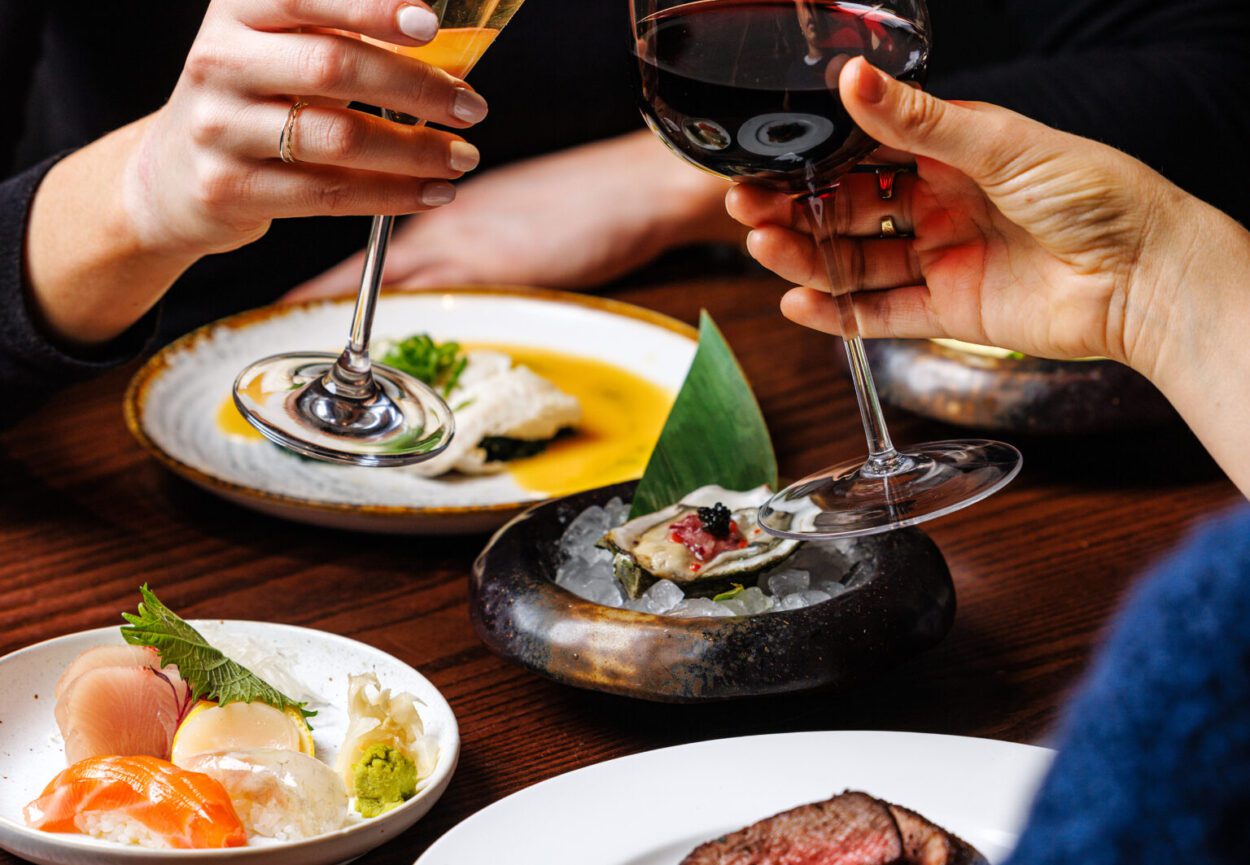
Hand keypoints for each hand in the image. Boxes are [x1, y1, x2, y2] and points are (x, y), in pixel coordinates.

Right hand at [125, 0, 488, 257]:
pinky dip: (393, 194)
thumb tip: (440, 41)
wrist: (171, 175)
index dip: (370, 7)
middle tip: (472, 105)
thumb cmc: (254, 99)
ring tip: (462, 156)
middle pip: (333, 68)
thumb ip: (343, 35)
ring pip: (336, 138)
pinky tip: (432, 192)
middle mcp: (220, 62)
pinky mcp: (229, 188)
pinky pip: (328, 194)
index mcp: (238, 11)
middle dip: (417, 88)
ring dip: (416, 150)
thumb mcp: (280, 47)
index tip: (429, 24)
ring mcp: (220, 128)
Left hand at [286, 130, 742, 299]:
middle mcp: (449, 221)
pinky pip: (434, 299)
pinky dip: (404, 319)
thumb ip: (478, 225)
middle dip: (325, 290)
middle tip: (279, 313)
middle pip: (369, 259)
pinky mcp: (497, 268)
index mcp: (451, 202)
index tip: (295, 279)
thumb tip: (452, 247)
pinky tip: (382, 342)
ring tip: (308, 335)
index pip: (374, 224)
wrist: (636, 184)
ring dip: (353, 306)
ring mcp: (469, 243)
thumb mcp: (518, 205)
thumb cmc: (587, 193)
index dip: (333, 254)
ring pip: (392, 278)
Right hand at [726, 57, 1196, 373]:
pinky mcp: (951, 311)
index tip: (770, 157)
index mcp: (957, 154)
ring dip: (807, 257)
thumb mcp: (1003, 143)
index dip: (817, 157)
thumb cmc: (1098, 196)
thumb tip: (855, 80)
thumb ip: (921, 122)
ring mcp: (944, 259)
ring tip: (763, 249)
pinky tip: (798, 302)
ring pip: (858, 261)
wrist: (1145, 278)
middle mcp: (943, 205)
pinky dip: (838, 314)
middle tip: (748, 207)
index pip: (868, 152)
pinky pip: (881, 314)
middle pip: (852, 209)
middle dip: (799, 209)